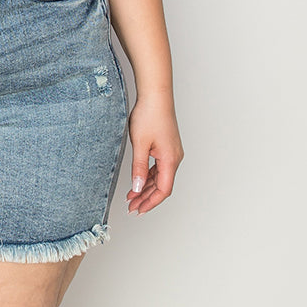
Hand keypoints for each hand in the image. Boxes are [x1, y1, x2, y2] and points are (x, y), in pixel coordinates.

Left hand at [126, 95, 182, 215]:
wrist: (155, 96)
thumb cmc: (149, 116)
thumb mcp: (140, 145)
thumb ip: (138, 168)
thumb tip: (137, 188)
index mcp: (170, 160)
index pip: (163, 190)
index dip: (151, 203)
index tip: (139, 210)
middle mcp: (174, 158)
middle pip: (162, 186)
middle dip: (146, 198)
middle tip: (132, 208)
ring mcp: (171, 153)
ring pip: (160, 178)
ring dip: (146, 188)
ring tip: (131, 197)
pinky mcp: (167, 148)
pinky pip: (159, 168)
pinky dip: (148, 177)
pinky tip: (138, 182)